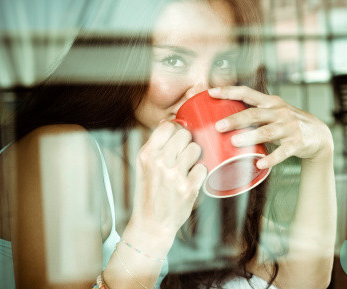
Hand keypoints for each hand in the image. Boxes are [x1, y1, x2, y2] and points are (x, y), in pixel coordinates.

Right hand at [128, 121, 206, 246]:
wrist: (151, 224)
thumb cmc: (149, 192)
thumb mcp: (143, 166)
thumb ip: (155, 145)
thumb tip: (167, 122)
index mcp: (147, 154)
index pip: (168, 127)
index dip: (175, 132)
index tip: (176, 141)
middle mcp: (160, 162)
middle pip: (185, 135)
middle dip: (186, 144)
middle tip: (182, 156)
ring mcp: (175, 175)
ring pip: (196, 149)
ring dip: (194, 158)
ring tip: (186, 168)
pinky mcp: (188, 187)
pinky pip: (202, 167)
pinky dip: (199, 174)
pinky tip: (190, 180)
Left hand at [208, 86, 333, 168]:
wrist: (319, 134)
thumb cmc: (288, 123)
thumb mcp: (274, 112)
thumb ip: (254, 113)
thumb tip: (222, 120)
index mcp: (271, 102)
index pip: (247, 93)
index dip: (229, 91)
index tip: (211, 92)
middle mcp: (280, 112)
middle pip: (254, 114)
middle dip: (235, 119)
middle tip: (218, 126)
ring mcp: (289, 127)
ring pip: (267, 132)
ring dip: (250, 136)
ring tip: (235, 142)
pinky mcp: (297, 143)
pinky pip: (282, 152)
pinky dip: (271, 159)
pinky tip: (260, 163)